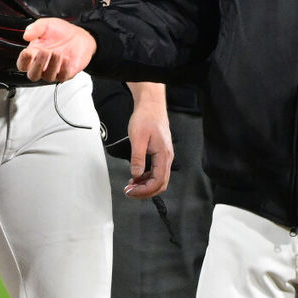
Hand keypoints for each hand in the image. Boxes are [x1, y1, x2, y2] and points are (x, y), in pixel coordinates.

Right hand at [18, 18, 96, 81]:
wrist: (79, 35)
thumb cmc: (60, 32)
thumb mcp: (46, 24)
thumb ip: (35, 28)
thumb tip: (26, 35)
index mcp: (33, 54)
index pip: (22, 64)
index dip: (23, 61)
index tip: (28, 52)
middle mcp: (42, 64)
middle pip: (33, 75)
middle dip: (37, 65)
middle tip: (44, 52)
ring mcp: (54, 70)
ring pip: (48, 77)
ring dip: (52, 65)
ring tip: (57, 52)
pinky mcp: (66, 73)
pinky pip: (62, 76)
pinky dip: (64, 69)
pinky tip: (66, 59)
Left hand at [123, 82, 172, 198]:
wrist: (151, 105)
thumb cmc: (146, 118)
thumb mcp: (138, 138)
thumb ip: (137, 158)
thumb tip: (135, 175)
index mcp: (163, 155)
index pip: (158, 181)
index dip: (145, 190)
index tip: (132, 192)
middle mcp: (166, 157)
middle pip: (160, 183)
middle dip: (145, 191)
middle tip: (130, 192)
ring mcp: (164, 155)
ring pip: (159, 178)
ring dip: (145, 185)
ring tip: (131, 186)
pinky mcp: (160, 153)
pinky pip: (156, 171)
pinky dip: (147, 177)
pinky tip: (137, 177)